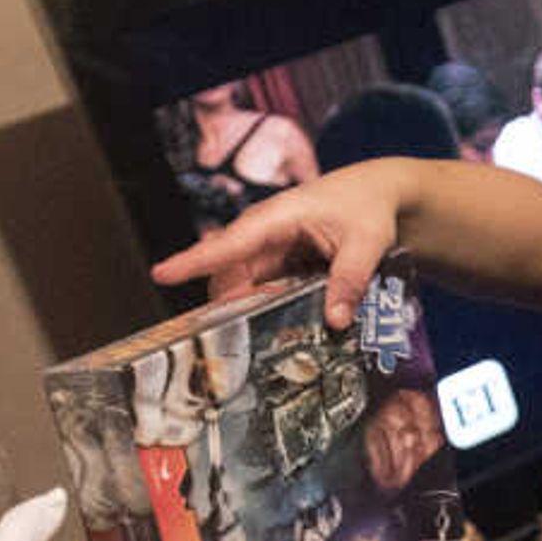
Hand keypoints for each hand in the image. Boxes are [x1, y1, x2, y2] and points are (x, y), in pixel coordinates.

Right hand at [148, 161, 408, 327]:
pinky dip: (267, 310)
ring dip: (249, 314)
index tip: (162, 274)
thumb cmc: (368, 206)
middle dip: (226, 309)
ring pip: (244, 288)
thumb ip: (351, 280)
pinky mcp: (281, 264)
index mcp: (277, 218)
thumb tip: (335, 320)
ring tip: (257, 346)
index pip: (228, 244)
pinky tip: (280, 332)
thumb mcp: (367, 242)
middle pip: (229, 276)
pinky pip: (263, 292)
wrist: (379, 192)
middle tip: (233, 348)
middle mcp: (264, 233)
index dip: (194, 260)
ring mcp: (270, 250)